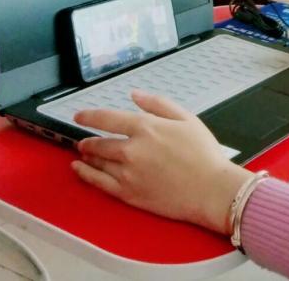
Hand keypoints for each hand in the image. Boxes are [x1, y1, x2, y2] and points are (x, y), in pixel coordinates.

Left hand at [71, 90, 250, 233]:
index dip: (90, 116)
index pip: (108, 118)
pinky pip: (98, 182)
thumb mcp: (187, 118)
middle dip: (88, 140)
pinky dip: (85, 174)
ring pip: (97, 161)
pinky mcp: (127, 193)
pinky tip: (78, 169)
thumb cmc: (203, 153)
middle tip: (84, 140)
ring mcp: (126, 173)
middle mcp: (131, 149)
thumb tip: (135, 95)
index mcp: (146, 128)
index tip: (80, 116)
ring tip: (83, 152)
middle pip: (99, 142)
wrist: (209, 188)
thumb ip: (158, 104)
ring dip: (87, 155)